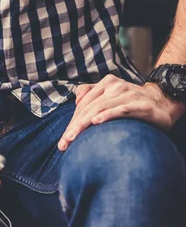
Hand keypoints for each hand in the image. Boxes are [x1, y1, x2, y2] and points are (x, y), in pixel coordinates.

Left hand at [57, 75, 185, 151]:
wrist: (163, 101)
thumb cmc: (132, 101)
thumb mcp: (112, 94)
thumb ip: (92, 93)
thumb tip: (76, 100)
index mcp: (106, 83)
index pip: (84, 103)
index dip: (72, 121)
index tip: (63, 140)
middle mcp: (115, 86)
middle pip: (90, 107)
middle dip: (74, 126)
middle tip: (64, 143)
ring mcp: (128, 94)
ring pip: (101, 108)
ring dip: (84, 124)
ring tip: (73, 137)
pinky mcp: (140, 105)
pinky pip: (121, 109)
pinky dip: (107, 115)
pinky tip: (96, 122)